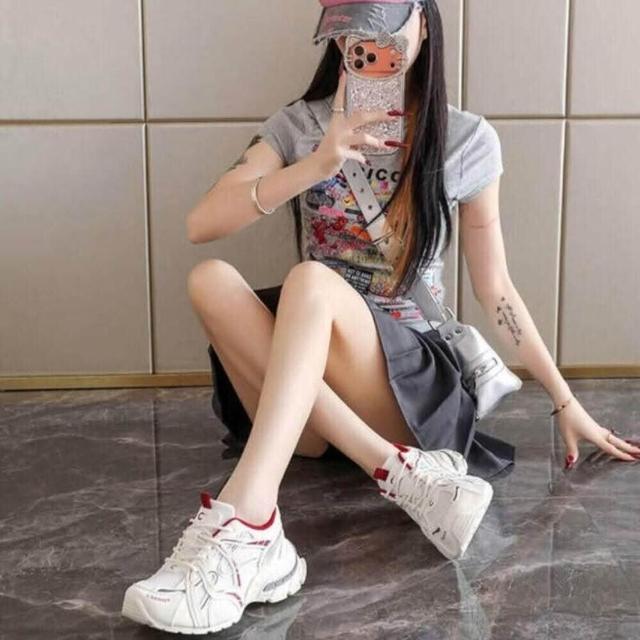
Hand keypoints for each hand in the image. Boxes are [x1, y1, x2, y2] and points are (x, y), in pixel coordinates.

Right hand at [311, 66, 398, 180]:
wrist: (316, 166)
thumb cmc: (328, 153)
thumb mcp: (339, 139)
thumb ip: (353, 135)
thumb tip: (369, 136)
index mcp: (336, 122)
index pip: (339, 100)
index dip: (342, 87)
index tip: (345, 74)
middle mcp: (338, 129)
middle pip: (361, 116)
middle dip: (378, 115)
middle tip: (390, 114)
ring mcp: (339, 140)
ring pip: (362, 136)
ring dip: (375, 141)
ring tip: (383, 144)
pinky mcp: (340, 153)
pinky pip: (357, 154)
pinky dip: (362, 158)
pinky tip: (365, 160)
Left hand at [556, 395, 639, 468]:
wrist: (565, 403)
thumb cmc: (567, 419)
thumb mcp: (568, 437)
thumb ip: (571, 450)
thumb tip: (571, 462)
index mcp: (595, 436)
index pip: (611, 448)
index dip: (622, 455)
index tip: (633, 459)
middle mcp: (598, 431)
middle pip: (617, 441)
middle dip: (628, 448)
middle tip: (639, 453)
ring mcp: (596, 427)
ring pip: (613, 437)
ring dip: (622, 443)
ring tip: (630, 447)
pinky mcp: (592, 424)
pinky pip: (607, 433)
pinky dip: (614, 438)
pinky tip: (612, 439)